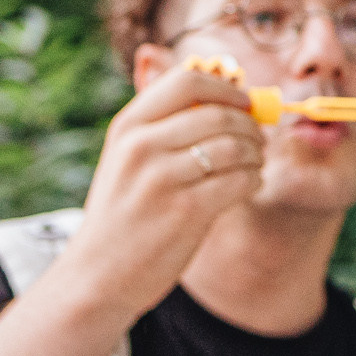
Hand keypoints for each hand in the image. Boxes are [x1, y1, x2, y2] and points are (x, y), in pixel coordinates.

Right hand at [50, 61, 264, 323]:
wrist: (98, 274)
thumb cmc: (125, 212)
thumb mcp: (128, 159)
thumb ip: (167, 127)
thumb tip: (232, 97)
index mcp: (128, 126)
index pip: (187, 80)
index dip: (227, 89)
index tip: (244, 104)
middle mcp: (141, 146)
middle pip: (219, 114)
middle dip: (249, 126)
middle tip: (258, 140)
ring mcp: (162, 178)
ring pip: (235, 147)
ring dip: (255, 154)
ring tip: (253, 164)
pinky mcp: (186, 210)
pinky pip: (239, 180)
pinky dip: (252, 180)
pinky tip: (247, 185)